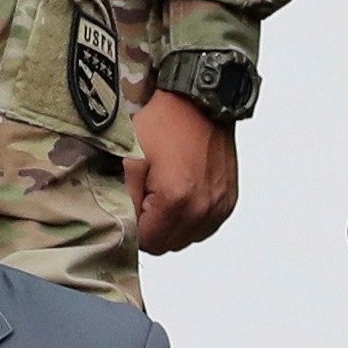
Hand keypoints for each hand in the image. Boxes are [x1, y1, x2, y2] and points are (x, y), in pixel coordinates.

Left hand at [127, 89, 239, 252]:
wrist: (199, 102)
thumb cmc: (162, 123)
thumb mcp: (128, 156)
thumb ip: (121, 195)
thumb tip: (119, 223)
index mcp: (178, 202)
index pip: (146, 242)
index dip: (130, 226)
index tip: (125, 203)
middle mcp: (205, 210)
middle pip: (166, 244)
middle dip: (148, 227)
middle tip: (139, 195)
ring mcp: (220, 207)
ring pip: (185, 237)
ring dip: (169, 224)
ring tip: (158, 191)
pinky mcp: (228, 201)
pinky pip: (203, 225)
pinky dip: (188, 217)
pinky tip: (177, 192)